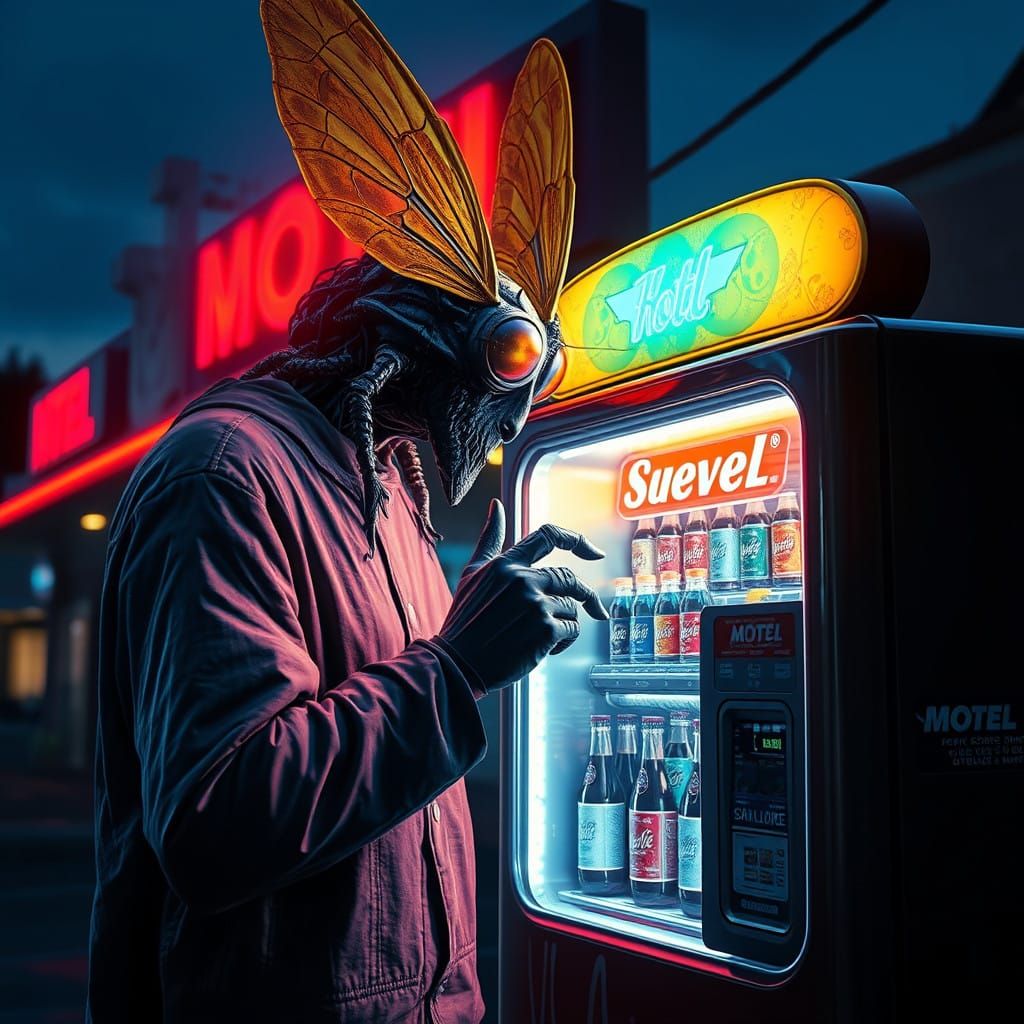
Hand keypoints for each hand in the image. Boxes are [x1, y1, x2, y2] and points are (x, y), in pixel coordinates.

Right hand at [435, 499, 607, 691]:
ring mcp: (536, 604)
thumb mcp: (472, 574)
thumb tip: (497, 506)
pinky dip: (565, 641)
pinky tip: (544, 648)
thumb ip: (490, 539)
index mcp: (507, 563)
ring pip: (572, 607)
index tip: (594, 552)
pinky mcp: (545, 630)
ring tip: (542, 637)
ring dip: (564, 623)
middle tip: (593, 610)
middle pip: (570, 578)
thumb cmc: (464, 621)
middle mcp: (523, 579)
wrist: (456, 663)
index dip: (577, 540)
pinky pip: (572, 630)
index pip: (549, 536)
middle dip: (582, 595)